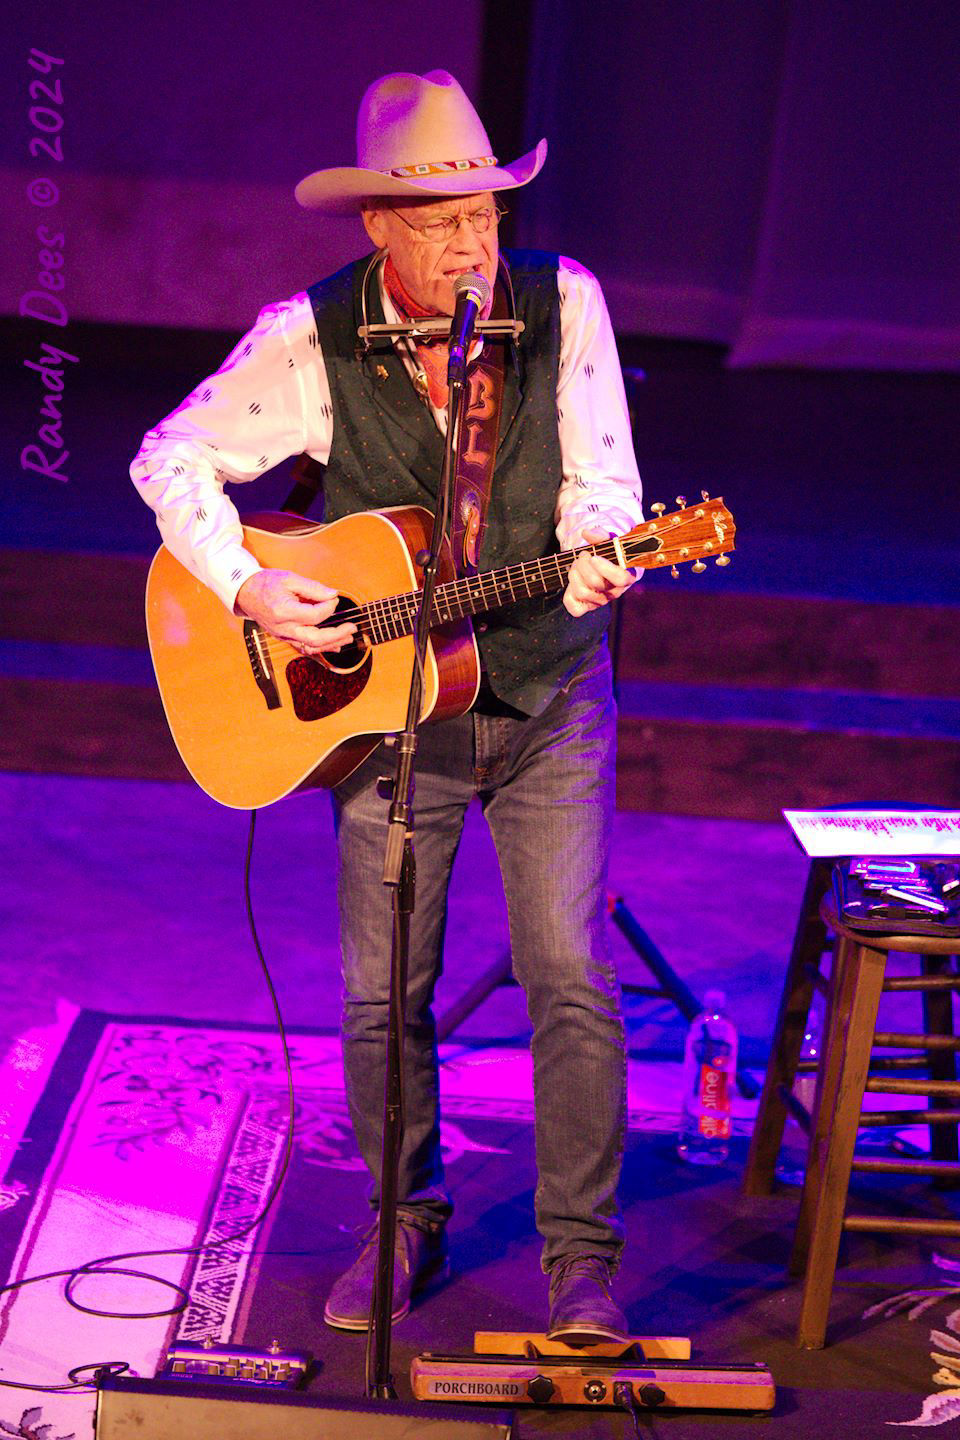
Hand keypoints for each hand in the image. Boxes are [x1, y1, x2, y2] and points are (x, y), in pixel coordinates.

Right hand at [235, 569, 357, 655]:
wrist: (245, 593)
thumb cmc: (266, 583)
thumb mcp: (289, 578)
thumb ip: (313, 588)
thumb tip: (333, 595)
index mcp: (284, 611)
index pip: (315, 615)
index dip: (329, 606)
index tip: (334, 598)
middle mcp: (283, 628)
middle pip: (315, 638)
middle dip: (337, 634)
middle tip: (352, 627)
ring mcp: (283, 636)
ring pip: (311, 647)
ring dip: (332, 644)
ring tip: (348, 637)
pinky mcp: (284, 638)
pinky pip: (305, 647)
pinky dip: (321, 648)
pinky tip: (335, 645)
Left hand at [563, 526, 638, 616]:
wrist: (602, 565)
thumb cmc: (608, 553)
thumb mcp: (608, 541)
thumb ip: (600, 535)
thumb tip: (587, 533)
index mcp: (628, 576)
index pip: (621, 578)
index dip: (605, 568)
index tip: (594, 557)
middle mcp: (615, 592)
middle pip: (596, 582)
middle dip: (583, 564)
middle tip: (584, 554)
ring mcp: (601, 601)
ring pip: (582, 592)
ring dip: (574, 574)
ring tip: (577, 564)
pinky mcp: (587, 608)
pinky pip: (574, 608)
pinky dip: (568, 594)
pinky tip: (574, 580)